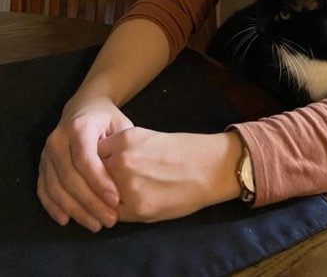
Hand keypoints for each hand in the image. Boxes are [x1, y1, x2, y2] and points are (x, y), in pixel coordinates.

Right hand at [38, 99, 132, 231]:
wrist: (85, 107)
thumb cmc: (108, 119)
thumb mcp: (120, 125)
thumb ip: (122, 148)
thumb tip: (128, 177)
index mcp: (79, 127)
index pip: (85, 160)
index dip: (99, 182)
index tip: (115, 200)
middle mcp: (58, 139)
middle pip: (70, 178)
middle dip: (90, 202)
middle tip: (109, 220)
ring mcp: (46, 153)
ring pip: (56, 187)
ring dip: (75, 210)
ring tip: (95, 224)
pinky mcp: (42, 164)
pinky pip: (43, 189)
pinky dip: (53, 207)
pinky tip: (66, 220)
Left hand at [97, 128, 242, 222]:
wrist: (210, 167)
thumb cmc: (184, 149)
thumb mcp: (148, 137)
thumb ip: (123, 148)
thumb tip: (102, 163)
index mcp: (125, 139)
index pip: (94, 154)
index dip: (97, 161)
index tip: (103, 165)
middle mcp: (122, 161)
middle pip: (93, 175)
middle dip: (100, 180)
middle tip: (110, 182)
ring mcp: (128, 187)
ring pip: (101, 197)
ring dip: (107, 197)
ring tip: (124, 193)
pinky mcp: (138, 209)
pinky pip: (116, 213)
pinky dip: (118, 211)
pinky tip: (132, 202)